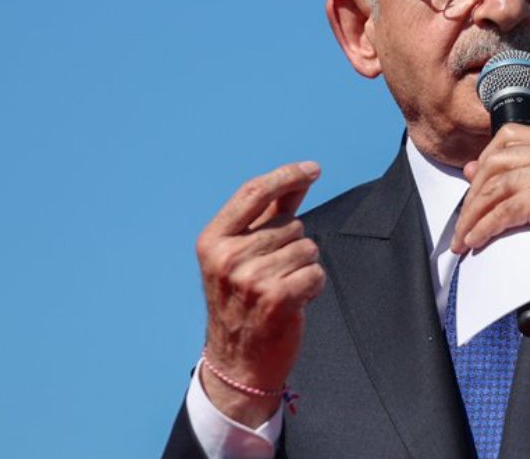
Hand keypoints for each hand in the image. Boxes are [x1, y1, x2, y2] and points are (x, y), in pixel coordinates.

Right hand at [195, 162, 325, 424]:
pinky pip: (316, 272)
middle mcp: (227, 257)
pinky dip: (313, 285)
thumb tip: (301, 178)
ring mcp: (250, 279)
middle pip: (290, 224)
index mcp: (213, 240)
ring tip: (281, 289)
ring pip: (307, 247)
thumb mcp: (244, 254)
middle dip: (294, 245)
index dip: (286, 175)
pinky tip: (294, 301)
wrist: (238, 362)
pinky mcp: (276, 299)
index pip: (254, 192)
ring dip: (304, 267)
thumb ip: (271, 213)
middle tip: (273, 275)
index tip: (313, 168)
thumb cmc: (244, 301)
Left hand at [452, 124, 529, 304]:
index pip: (511, 136)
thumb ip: (518, 179)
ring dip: (473, 215)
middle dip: (473, 193)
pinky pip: (505, 210)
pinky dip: (485, 227)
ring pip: (498, 187)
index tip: (473, 186)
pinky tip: (477, 241)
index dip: (484, 159)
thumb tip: (470, 169)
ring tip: (463, 237)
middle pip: (498, 161)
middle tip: (463, 221)